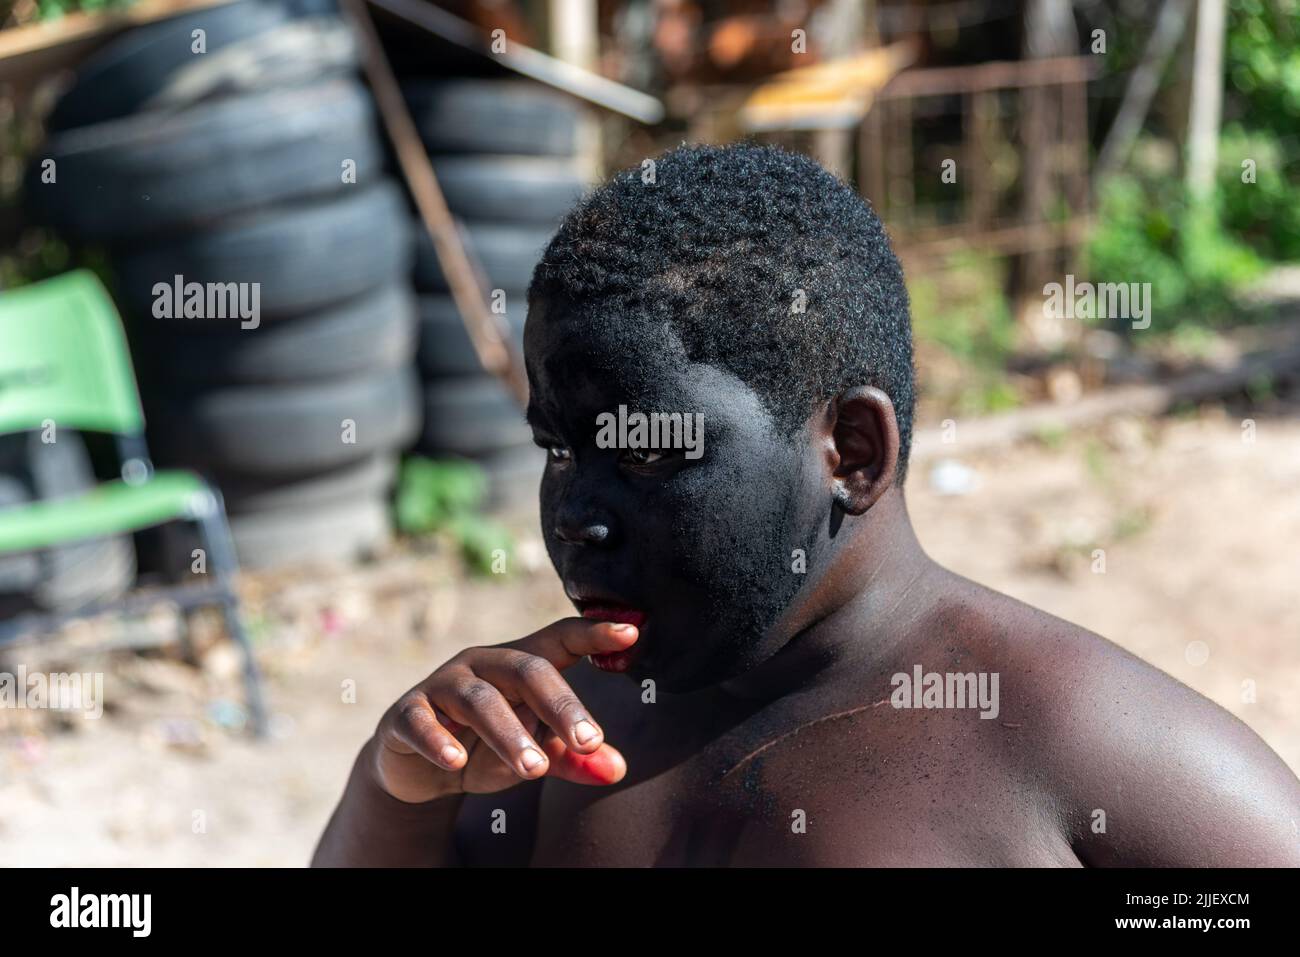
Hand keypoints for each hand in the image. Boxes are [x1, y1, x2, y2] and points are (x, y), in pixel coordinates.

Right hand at [369, 617, 637, 802]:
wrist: (418, 765)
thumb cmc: (488, 745)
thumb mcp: (536, 753)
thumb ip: (574, 758)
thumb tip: (618, 769)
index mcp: (521, 664)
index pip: (561, 640)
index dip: (594, 633)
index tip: (632, 631)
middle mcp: (484, 664)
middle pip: (527, 670)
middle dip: (560, 705)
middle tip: (588, 740)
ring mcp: (443, 685)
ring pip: (480, 699)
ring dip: (508, 734)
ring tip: (535, 769)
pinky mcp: (406, 713)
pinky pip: (421, 721)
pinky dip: (438, 741)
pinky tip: (457, 762)